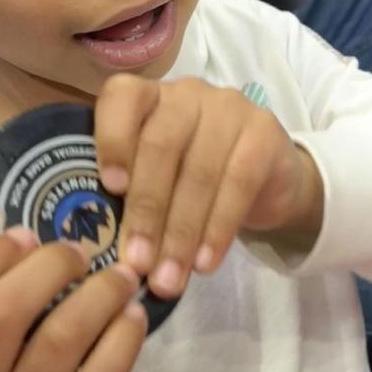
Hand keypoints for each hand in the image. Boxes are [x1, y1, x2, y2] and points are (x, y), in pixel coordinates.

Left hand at [95, 75, 322, 298]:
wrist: (269, 177)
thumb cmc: (192, 176)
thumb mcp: (158, 174)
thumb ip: (129, 189)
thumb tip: (102, 247)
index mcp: (149, 95)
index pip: (123, 96)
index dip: (113, 139)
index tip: (110, 188)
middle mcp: (187, 93)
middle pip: (160, 146)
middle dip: (146, 211)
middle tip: (136, 262)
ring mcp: (229, 109)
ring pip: (198, 172)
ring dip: (180, 233)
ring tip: (167, 277)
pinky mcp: (264, 134)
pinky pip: (238, 184)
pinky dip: (217, 230)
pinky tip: (203, 263)